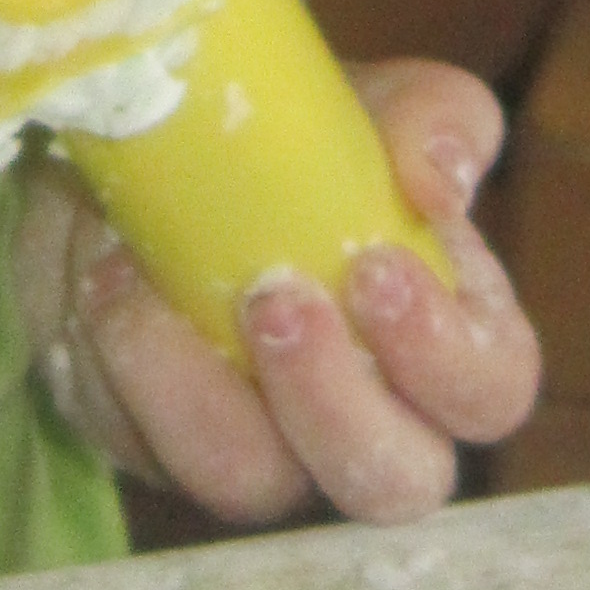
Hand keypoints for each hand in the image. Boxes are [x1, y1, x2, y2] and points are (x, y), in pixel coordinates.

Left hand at [16, 63, 538, 528]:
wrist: (161, 146)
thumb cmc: (302, 142)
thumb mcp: (376, 106)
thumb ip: (434, 123)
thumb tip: (437, 183)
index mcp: (443, 339)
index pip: (488, 392)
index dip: (444, 356)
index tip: (378, 268)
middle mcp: (364, 418)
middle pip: (391, 483)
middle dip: (333, 405)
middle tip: (277, 301)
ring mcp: (260, 447)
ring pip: (248, 482)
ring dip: (196, 394)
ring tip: (148, 289)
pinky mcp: (157, 446)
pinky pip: (137, 442)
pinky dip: (113, 359)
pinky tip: (101, 278)